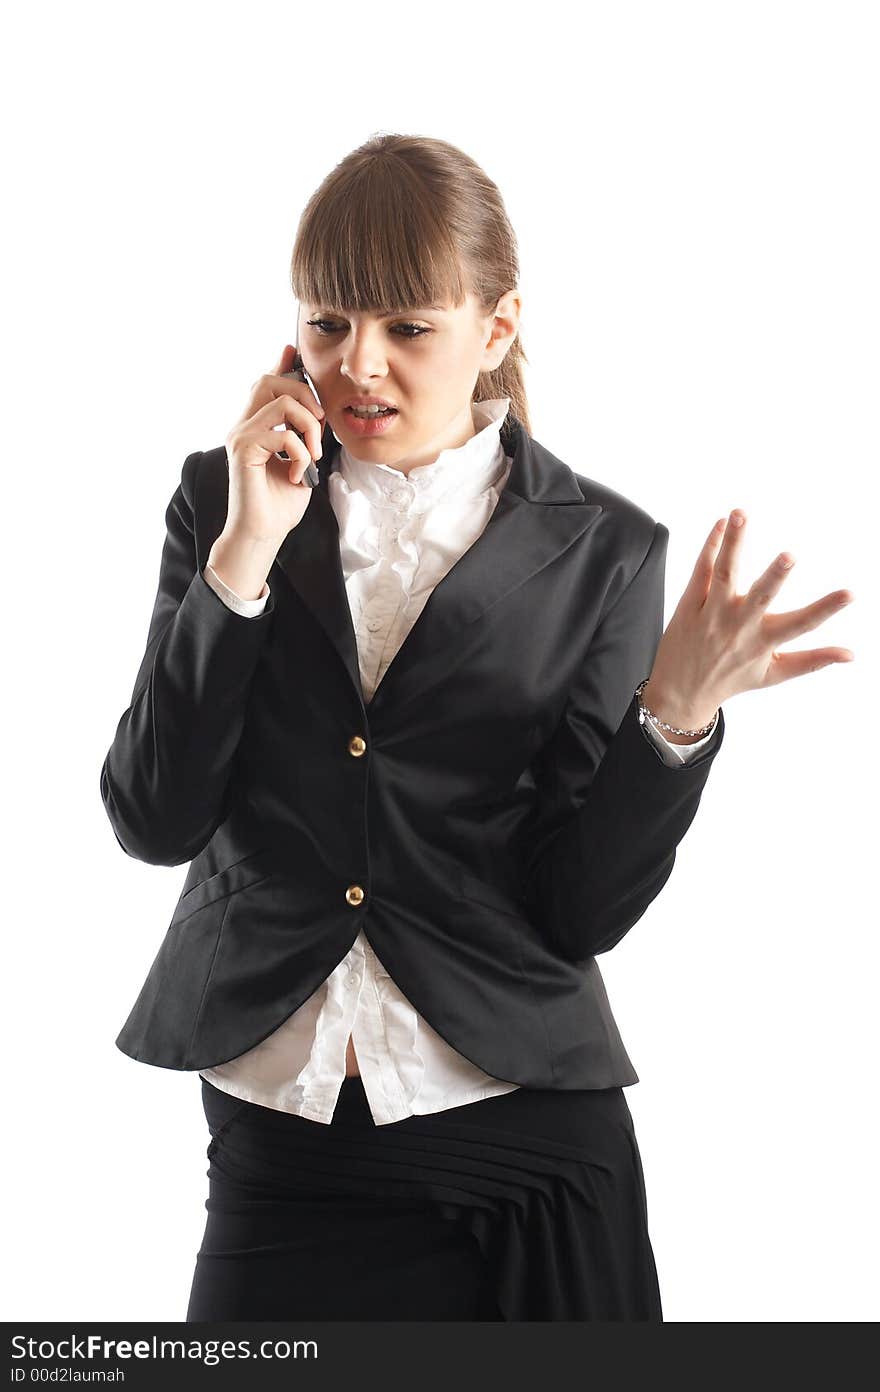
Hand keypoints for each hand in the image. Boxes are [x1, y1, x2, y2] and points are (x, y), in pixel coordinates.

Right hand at [223, 344, 325, 543]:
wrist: (262, 535)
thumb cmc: (280, 505)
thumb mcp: (302, 461)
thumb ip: (305, 435)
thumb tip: (318, 412)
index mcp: (255, 427)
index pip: (266, 384)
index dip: (281, 365)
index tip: (293, 350)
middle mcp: (243, 426)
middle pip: (270, 381)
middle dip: (306, 395)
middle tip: (319, 428)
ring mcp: (240, 436)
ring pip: (282, 402)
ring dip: (309, 428)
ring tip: (312, 456)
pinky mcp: (243, 450)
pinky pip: (283, 434)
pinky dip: (301, 454)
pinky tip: (297, 475)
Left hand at [642, 508, 854, 729]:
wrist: (681, 692)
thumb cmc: (731, 679)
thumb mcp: (774, 674)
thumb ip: (813, 660)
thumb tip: (851, 655)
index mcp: (763, 642)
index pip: (802, 624)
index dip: (827, 609)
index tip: (850, 593)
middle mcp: (738, 627)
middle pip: (760, 596)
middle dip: (775, 576)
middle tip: (789, 556)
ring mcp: (712, 614)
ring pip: (724, 574)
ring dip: (733, 543)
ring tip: (740, 515)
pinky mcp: (689, 605)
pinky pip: (700, 571)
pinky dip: (711, 546)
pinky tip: (721, 524)